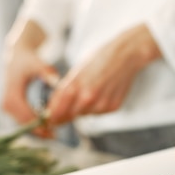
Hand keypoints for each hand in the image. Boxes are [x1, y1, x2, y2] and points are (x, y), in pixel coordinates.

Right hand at [1, 19, 59, 137]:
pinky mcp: (9, 109)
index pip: (27, 117)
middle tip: (55, 136)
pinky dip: (33, 125)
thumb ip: (47, 72)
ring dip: (36, 130)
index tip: (54, 130)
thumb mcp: (38, 64)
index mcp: (11, 95)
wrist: (16, 57)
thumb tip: (57, 81)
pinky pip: (21, 120)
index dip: (40, 125)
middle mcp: (6, 104)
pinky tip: (46, 127)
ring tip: (52, 134)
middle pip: (24, 123)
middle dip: (39, 131)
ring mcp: (6, 107)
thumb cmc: (29, 60)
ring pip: (22, 124)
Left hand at [46, 24, 160, 126]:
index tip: (48, 119)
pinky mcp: (113, 107)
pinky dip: (96, 107)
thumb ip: (65, 89)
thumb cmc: (99, 59)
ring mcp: (102, 104)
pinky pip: (98, 113)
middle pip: (70, 115)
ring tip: (90, 92)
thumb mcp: (77, 70)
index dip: (51, 116)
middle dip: (66, 113)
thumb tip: (55, 106)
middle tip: (66, 108)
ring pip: (85, 115)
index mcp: (75, 86)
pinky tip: (101, 93)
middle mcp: (88, 98)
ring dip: (83, 109)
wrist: (126, 55)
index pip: (57, 110)